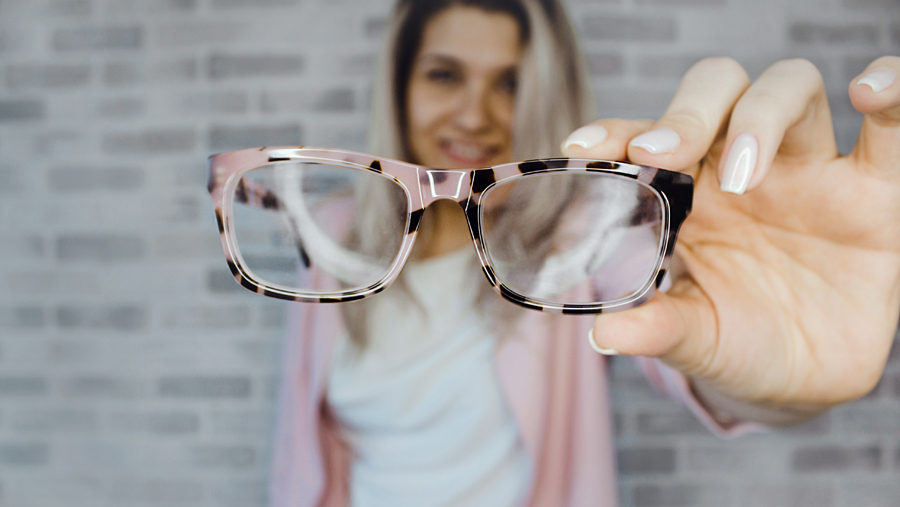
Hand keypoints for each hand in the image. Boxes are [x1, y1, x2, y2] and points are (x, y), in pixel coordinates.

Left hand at [563, 57, 899, 415]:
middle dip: (685, 112)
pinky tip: (870, 93)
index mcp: (686, 193)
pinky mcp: (873, 190)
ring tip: (743, 175)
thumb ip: (657, 328)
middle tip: (660, 156)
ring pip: (788, 88)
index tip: (583, 148)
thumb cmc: (735, 342)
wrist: (803, 378)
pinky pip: (893, 127)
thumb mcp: (693, 339)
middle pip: (716, 92)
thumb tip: (604, 334)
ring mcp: (807, 171)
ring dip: (760, 114)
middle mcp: (741, 167)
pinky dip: (893, 90)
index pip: (647, 138)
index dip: (616, 131)